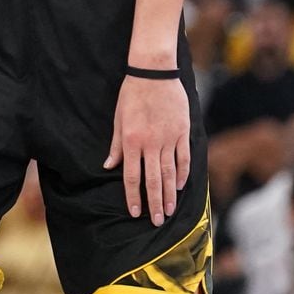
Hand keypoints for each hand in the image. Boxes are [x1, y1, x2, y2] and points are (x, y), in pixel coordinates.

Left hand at [103, 75, 190, 226]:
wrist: (154, 72)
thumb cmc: (132, 94)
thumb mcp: (118, 118)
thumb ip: (116, 145)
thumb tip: (109, 166)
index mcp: (132, 141)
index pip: (131, 176)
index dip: (133, 196)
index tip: (136, 212)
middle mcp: (150, 143)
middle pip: (152, 180)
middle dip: (154, 203)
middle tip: (156, 221)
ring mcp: (168, 138)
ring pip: (169, 173)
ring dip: (169, 194)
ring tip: (169, 210)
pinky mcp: (182, 132)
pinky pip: (184, 158)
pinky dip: (182, 174)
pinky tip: (180, 186)